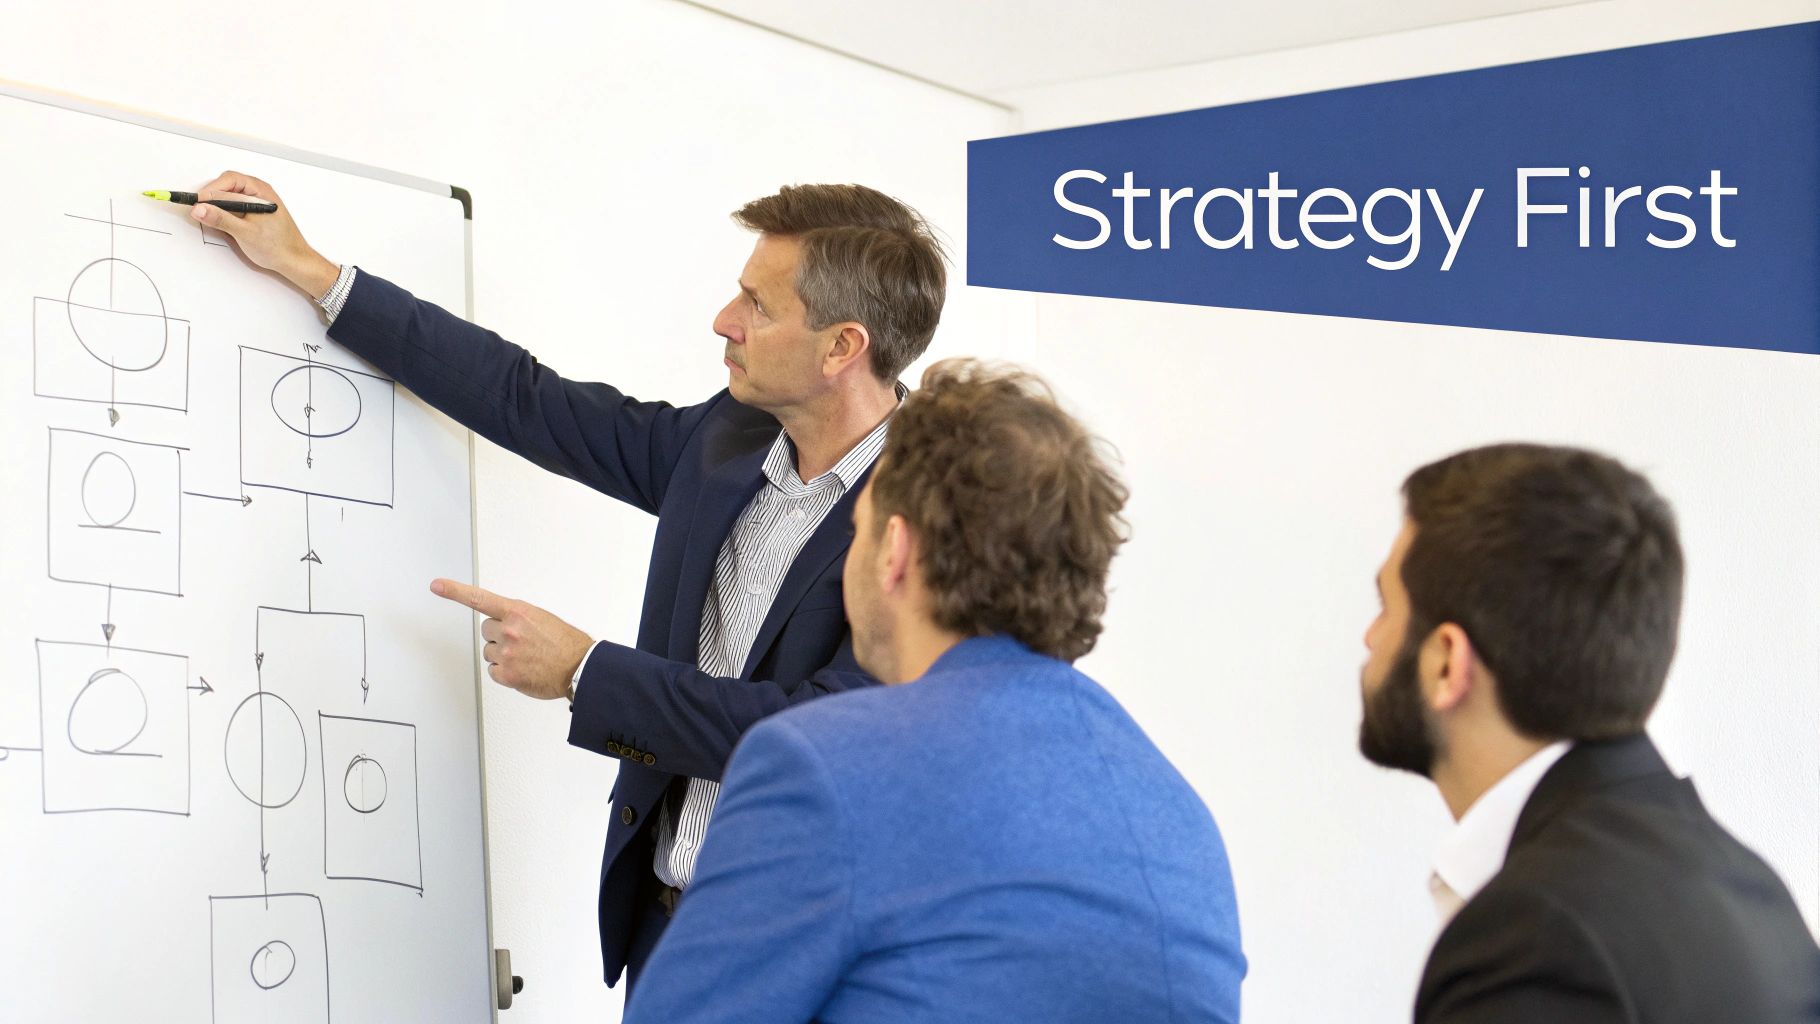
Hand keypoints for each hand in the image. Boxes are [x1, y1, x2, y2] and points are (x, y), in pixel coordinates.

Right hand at [190, 170, 339, 297]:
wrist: (293, 261)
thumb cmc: (278, 246)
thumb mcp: (245, 233)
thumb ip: (221, 219)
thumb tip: (200, 209)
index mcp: (260, 191)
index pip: (229, 180)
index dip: (210, 189)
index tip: (197, 202)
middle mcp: (258, 193)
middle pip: (227, 185)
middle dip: (211, 196)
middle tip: (199, 209)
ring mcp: (255, 202)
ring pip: (228, 196)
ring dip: (216, 204)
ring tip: (207, 216)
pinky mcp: (252, 212)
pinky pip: (233, 205)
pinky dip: (223, 211)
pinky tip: (218, 221)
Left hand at [430, 578, 594, 700]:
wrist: (579, 667)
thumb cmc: (566, 644)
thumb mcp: (541, 619)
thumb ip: (517, 619)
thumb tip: (502, 625)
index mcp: (517, 612)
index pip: (479, 599)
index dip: (454, 592)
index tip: (437, 586)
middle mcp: (509, 630)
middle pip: (487, 631)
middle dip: (500, 635)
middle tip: (522, 642)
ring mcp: (506, 653)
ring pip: (489, 652)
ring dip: (503, 655)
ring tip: (526, 657)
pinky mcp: (506, 674)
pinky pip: (493, 671)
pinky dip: (505, 672)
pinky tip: (523, 669)